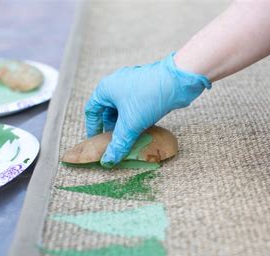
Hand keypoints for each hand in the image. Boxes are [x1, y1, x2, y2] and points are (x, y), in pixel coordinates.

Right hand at [84, 53, 210, 166]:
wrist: (178, 81)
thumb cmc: (149, 97)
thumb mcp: (131, 124)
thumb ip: (118, 144)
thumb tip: (108, 160)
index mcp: (106, 88)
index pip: (92, 110)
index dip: (93, 128)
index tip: (96, 142)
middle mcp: (117, 84)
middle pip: (107, 111)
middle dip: (111, 129)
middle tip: (114, 144)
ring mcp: (132, 85)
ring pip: (123, 110)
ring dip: (124, 125)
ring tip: (128, 140)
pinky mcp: (146, 89)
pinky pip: (135, 107)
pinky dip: (135, 119)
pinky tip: (141, 131)